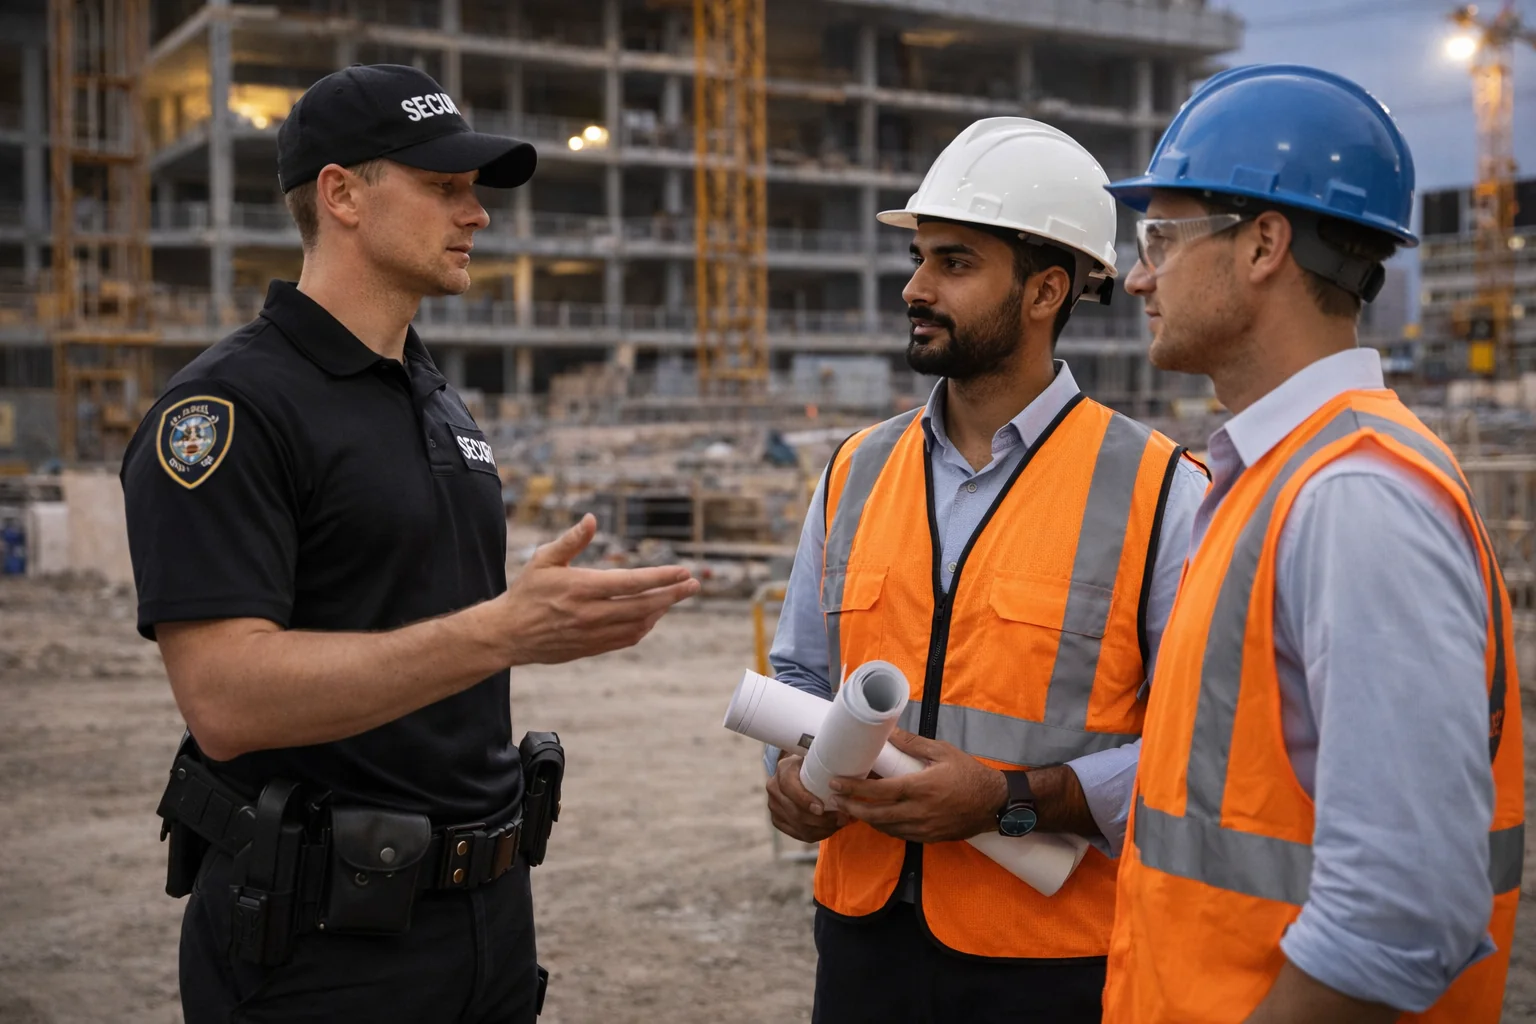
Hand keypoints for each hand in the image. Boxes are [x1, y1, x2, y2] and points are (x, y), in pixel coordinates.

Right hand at [495, 515, 699, 665]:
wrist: (509, 633)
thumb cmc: (527, 591)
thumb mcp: (544, 560)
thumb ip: (572, 540)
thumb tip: (592, 519)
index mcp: (581, 587)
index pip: (632, 582)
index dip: (661, 577)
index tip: (683, 571)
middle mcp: (591, 613)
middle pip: (644, 605)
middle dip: (673, 594)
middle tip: (694, 585)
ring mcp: (593, 634)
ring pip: (639, 624)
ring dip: (661, 611)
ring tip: (674, 597)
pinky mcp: (592, 648)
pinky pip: (627, 639)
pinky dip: (645, 627)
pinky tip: (652, 615)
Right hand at [767, 752, 850, 842]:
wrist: (799, 771)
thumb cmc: (815, 765)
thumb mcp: (820, 760)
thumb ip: (831, 765)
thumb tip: (856, 777)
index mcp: (784, 769)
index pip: (789, 787)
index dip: (804, 799)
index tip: (821, 808)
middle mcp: (774, 787)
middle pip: (794, 811)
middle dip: (820, 820)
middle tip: (841, 819)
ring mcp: (774, 805)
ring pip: (797, 825)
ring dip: (821, 828)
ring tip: (839, 825)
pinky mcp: (777, 820)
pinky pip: (797, 833)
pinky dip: (815, 834)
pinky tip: (829, 830)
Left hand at [829, 730, 1005, 843]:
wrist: (994, 804)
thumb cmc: (969, 774)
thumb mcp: (942, 752)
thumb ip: (913, 743)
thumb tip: (888, 731)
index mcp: (921, 788)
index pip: (879, 791)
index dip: (854, 788)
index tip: (836, 782)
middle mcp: (919, 812)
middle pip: (876, 815)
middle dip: (851, 807)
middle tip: (834, 798)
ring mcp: (923, 828)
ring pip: (885, 828)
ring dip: (865, 818)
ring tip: (849, 806)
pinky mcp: (928, 838)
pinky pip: (898, 835)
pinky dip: (883, 826)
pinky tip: (875, 817)